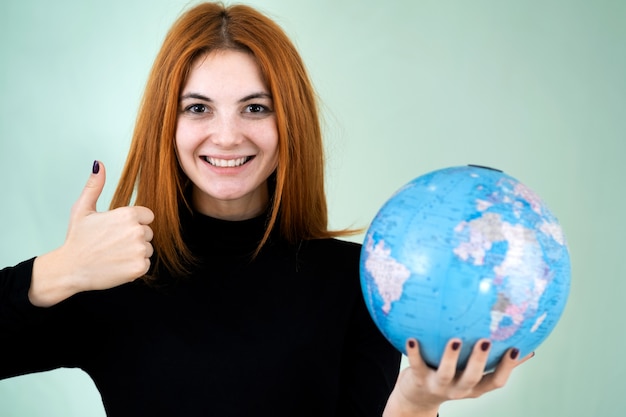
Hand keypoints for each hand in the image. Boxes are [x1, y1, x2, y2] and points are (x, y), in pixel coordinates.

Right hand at [30, 161, 153, 306]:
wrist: (70, 269)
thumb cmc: (77, 239)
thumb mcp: (82, 209)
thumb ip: (95, 186)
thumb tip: (99, 164)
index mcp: (127, 214)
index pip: (147, 216)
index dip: (134, 222)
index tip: (118, 230)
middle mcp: (136, 231)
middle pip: (148, 232)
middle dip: (134, 237)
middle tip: (113, 244)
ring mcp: (139, 250)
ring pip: (148, 248)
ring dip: (135, 252)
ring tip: (114, 254)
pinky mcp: (140, 267)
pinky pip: (146, 264)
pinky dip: (135, 267)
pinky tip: (118, 265)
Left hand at [384, 338, 532, 416]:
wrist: (416, 398)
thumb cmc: (449, 377)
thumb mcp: (472, 373)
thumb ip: (494, 362)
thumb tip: (527, 344)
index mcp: (474, 387)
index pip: (496, 381)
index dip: (508, 367)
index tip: (517, 348)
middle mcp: (459, 388)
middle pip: (472, 377)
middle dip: (480, 360)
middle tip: (486, 340)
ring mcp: (438, 385)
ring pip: (446, 373)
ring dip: (450, 357)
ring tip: (454, 340)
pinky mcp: (419, 379)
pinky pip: (417, 365)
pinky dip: (414, 353)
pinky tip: (412, 338)